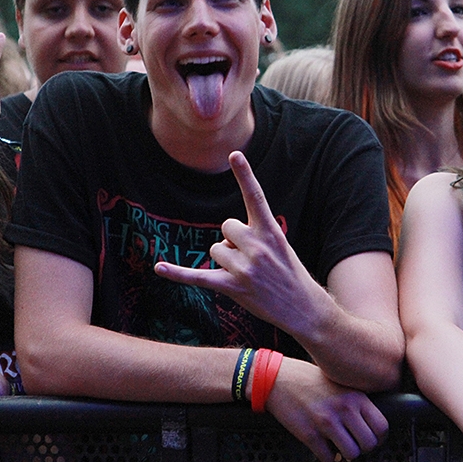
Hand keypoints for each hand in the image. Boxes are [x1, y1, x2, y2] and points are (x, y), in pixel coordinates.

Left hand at [154, 151, 323, 331]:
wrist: (303, 308)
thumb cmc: (289, 274)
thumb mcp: (280, 246)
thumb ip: (255, 234)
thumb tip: (225, 239)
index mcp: (271, 232)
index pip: (255, 197)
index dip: (244, 175)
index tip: (235, 154)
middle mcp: (257, 246)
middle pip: (226, 227)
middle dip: (233, 241)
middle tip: (253, 259)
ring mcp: (244, 267)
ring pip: (216, 251)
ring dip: (226, 261)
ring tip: (248, 275)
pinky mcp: (232, 287)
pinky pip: (198, 276)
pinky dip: (177, 273)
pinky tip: (159, 268)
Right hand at [265, 358, 387, 461]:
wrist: (278, 378)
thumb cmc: (309, 381)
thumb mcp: (340, 383)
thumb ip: (357, 402)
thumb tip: (372, 424)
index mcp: (355, 396)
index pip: (382, 427)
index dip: (378, 438)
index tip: (370, 438)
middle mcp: (344, 408)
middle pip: (369, 444)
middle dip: (361, 447)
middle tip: (351, 442)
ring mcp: (326, 422)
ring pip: (351, 454)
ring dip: (343, 452)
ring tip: (335, 442)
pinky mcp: (309, 434)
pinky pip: (327, 458)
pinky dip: (324, 454)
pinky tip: (319, 442)